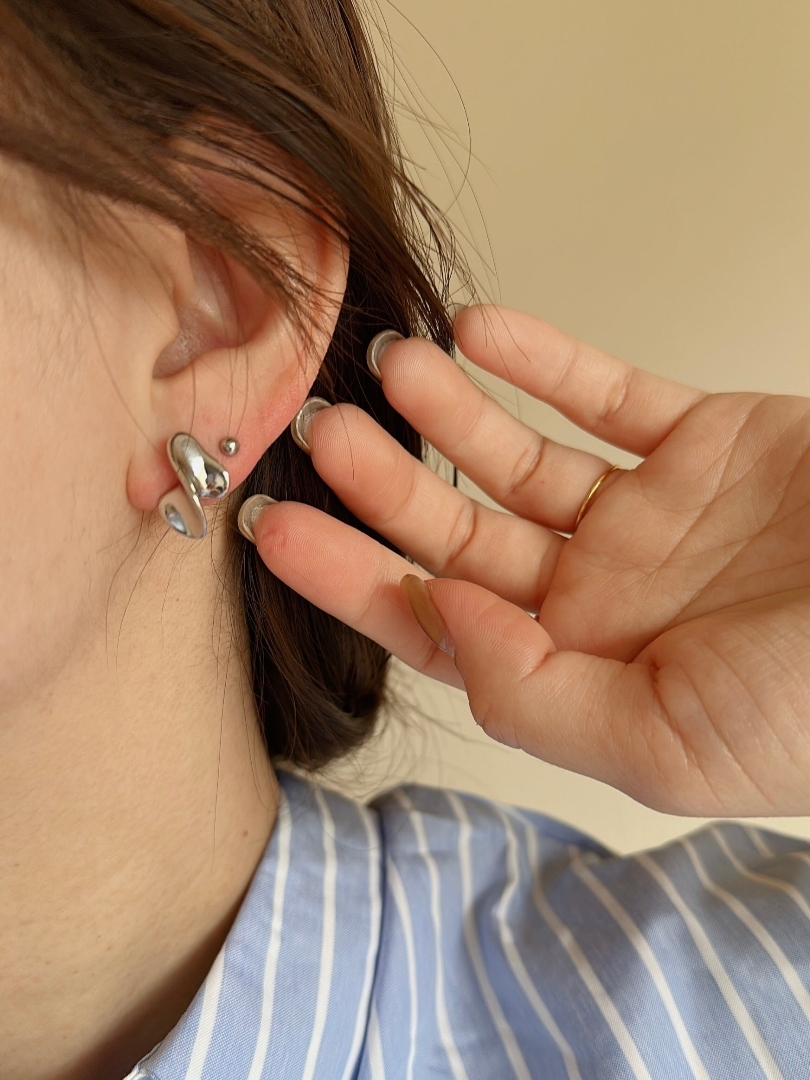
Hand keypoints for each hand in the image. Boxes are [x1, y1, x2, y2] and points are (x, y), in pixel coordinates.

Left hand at [251, 305, 809, 816]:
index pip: (437, 621)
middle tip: (321, 436)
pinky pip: (606, 391)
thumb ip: (536, 695)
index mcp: (579, 668)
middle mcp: (598, 591)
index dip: (354, 580)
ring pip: (519, 454)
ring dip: (451, 410)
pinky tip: (478, 326)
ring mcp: (646, 513)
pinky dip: (543, 359)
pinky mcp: (701, 441)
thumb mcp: (669, 743)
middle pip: (461, 530)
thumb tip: (438, 619)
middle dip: (386, 486)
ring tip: (390, 366)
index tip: (278, 533)